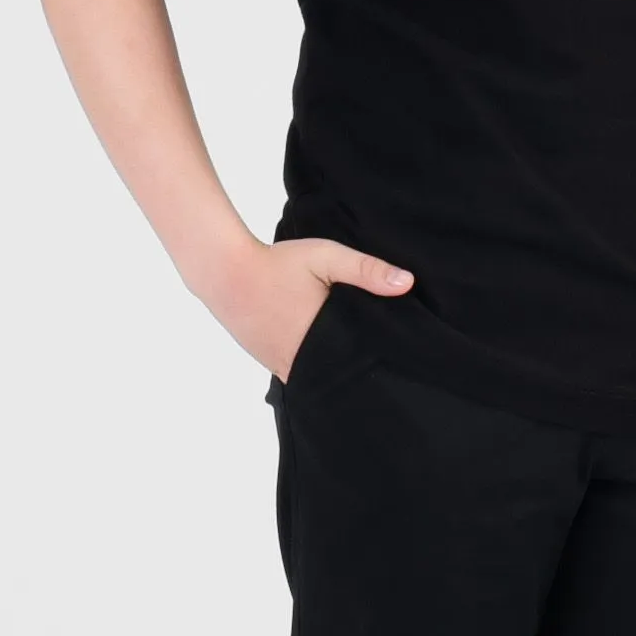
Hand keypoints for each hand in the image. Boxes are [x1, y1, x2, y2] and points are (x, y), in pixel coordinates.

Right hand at [198, 236, 414, 381]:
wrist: (227, 272)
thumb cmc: (279, 263)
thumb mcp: (327, 257)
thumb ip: (366, 270)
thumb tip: (408, 283)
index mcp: (319, 340)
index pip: (357, 366)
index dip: (377, 366)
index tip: (398, 367)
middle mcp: (299, 362)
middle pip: (339, 377)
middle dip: (358, 373)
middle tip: (386, 369)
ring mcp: (280, 365)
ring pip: (317, 378)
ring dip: (335, 372)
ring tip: (360, 365)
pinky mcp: (269, 361)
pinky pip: (298, 374)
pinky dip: (314, 368)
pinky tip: (327, 356)